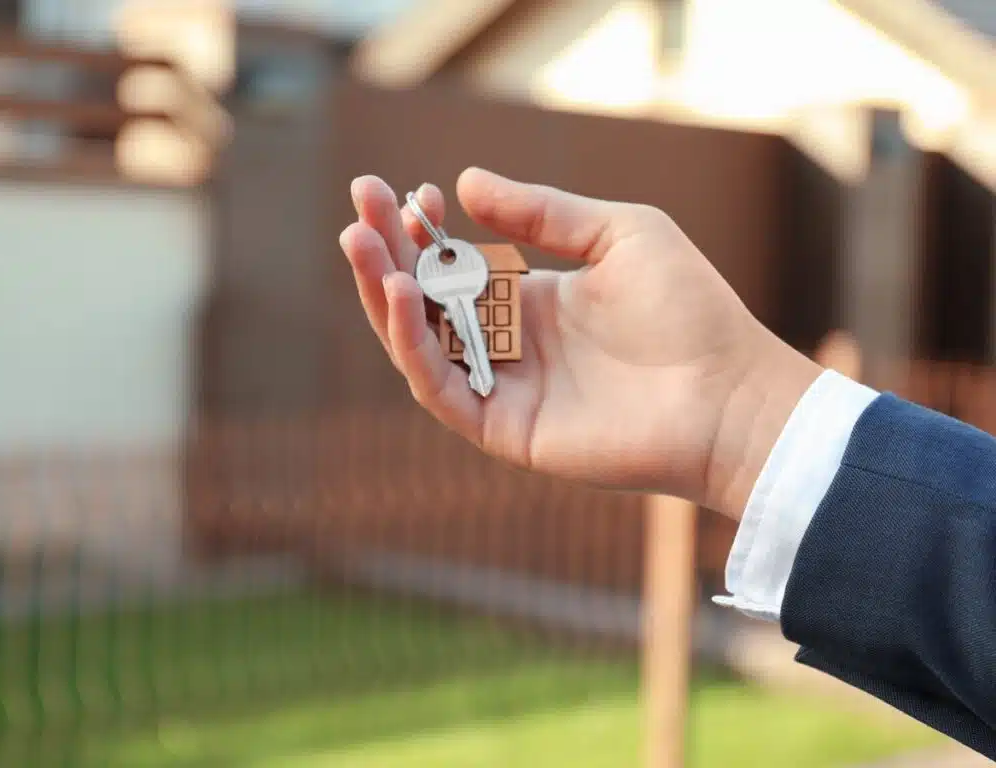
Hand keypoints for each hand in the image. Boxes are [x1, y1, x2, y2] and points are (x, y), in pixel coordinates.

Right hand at [340, 168, 820, 518]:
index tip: (412, 192)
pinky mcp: (503, 428)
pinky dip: (410, 345)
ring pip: (417, 343)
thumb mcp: (616, 233)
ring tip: (361, 240)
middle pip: (424, 301)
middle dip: (387, 252)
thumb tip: (465, 183)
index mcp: (533, 300)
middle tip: (360, 205)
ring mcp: (504, 388)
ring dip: (381, 293)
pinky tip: (396, 294)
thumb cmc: (688, 310)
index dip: (426, 231)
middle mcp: (510, 345)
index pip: (457, 266)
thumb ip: (542, 213)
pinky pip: (439, 389)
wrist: (726, 393)